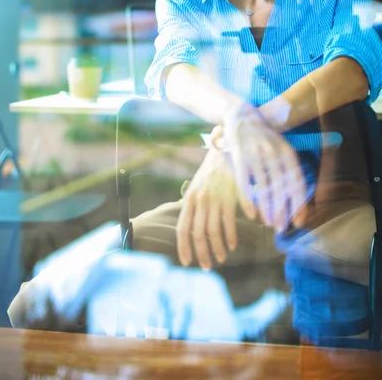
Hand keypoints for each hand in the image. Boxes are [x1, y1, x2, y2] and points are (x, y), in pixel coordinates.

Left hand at [176, 146, 239, 269]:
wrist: (227, 149)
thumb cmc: (213, 170)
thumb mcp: (198, 185)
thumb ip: (194, 204)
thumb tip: (192, 226)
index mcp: (189, 198)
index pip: (182, 228)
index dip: (183, 247)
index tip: (186, 262)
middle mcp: (199, 200)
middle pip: (197, 233)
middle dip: (201, 253)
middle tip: (206, 267)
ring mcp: (214, 199)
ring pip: (212, 231)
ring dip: (217, 248)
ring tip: (221, 259)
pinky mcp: (228, 197)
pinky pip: (228, 222)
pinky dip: (230, 237)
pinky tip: (233, 245)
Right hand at [223, 103, 307, 232]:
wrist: (241, 114)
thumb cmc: (264, 136)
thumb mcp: (281, 147)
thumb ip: (288, 169)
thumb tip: (297, 197)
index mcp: (287, 152)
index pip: (296, 182)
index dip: (298, 203)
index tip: (299, 221)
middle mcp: (273, 153)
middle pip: (280, 188)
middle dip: (282, 210)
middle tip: (282, 228)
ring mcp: (256, 154)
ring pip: (264, 188)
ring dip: (267, 209)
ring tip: (269, 223)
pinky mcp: (239, 156)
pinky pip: (244, 182)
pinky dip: (248, 200)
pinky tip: (252, 214)